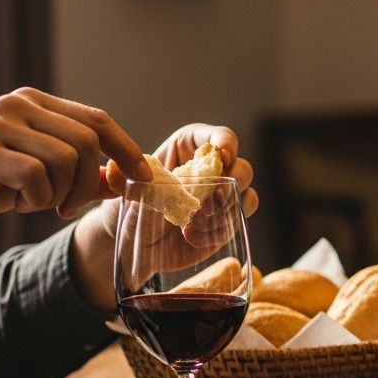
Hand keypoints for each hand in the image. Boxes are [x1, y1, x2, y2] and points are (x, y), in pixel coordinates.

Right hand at [0, 88, 149, 231]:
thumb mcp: (34, 174)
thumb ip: (76, 173)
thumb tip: (121, 181)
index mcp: (35, 104)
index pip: (98, 120)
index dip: (126, 150)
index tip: (142, 178)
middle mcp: (19, 105)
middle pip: (89, 141)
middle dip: (89, 183)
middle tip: (67, 207)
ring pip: (67, 160)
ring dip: (59, 194)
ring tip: (32, 202)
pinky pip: (37, 177)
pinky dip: (35, 200)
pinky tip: (15, 202)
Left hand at [72, 124, 257, 311]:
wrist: (131, 240)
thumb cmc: (130, 206)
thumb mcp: (132, 188)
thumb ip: (151, 181)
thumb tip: (163, 179)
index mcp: (189, 149)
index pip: (220, 137)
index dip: (226, 143)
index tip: (221, 156)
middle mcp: (212, 171)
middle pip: (243, 168)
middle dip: (232, 183)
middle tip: (211, 199)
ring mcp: (223, 198)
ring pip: (247, 195)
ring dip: (226, 210)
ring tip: (194, 222)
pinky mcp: (226, 223)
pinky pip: (238, 222)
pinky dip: (219, 230)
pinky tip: (191, 236)